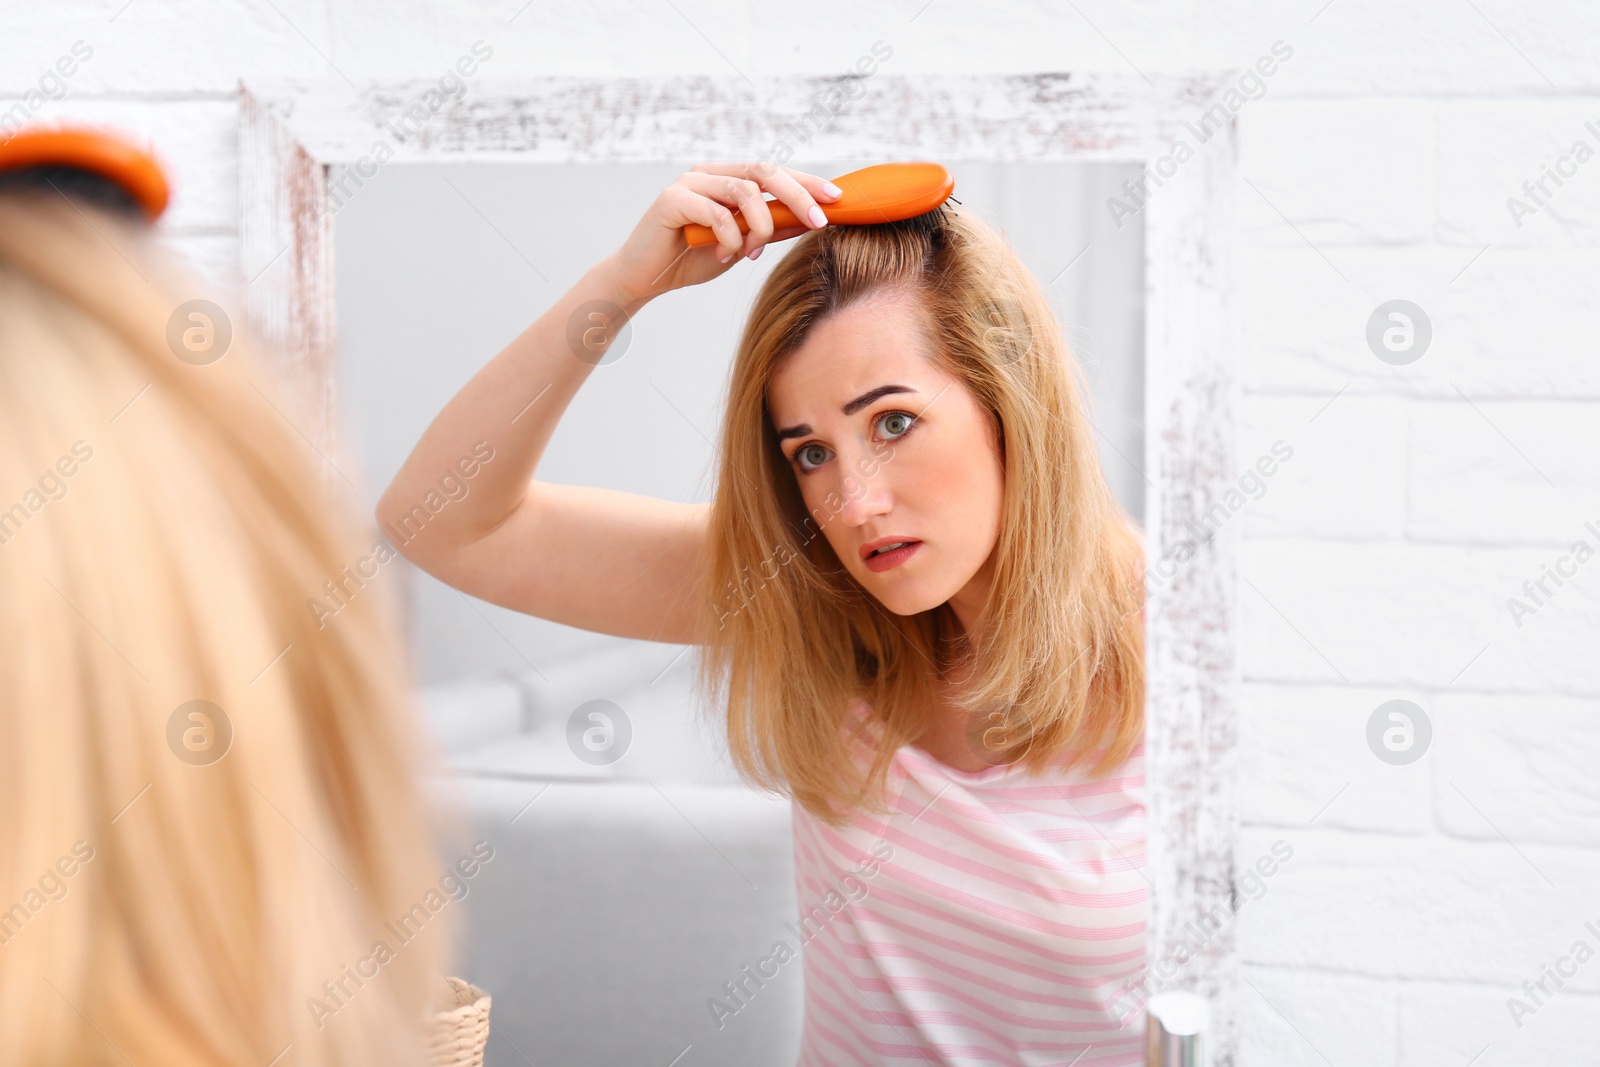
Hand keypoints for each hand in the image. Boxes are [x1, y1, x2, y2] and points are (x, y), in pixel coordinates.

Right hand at [602, 162, 841, 303]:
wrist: (644, 279)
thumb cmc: (691, 260)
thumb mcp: (742, 245)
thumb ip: (771, 229)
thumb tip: (811, 219)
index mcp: (727, 179)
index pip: (774, 172)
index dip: (807, 182)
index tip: (837, 199)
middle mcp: (709, 174)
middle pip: (764, 170)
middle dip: (798, 195)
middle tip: (819, 220)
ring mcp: (689, 183)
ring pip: (744, 191)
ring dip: (760, 226)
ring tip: (753, 252)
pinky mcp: (672, 199)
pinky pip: (716, 213)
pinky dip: (731, 237)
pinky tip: (728, 256)